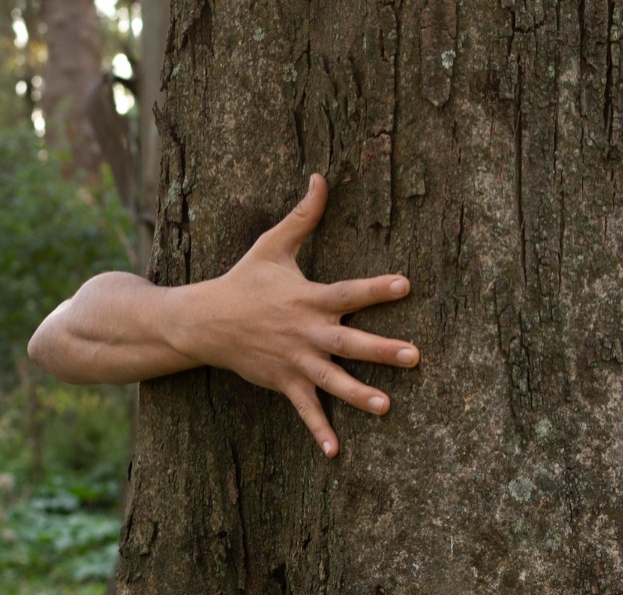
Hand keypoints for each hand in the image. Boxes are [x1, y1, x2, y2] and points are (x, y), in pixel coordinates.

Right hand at [169, 174, 418, 456]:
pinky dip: (318, 429)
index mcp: (308, 298)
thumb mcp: (273, 245)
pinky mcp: (283, 382)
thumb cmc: (244, 280)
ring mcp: (295, 361)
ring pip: (332, 381)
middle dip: (381, 349)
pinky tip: (335, 452)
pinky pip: (304, 409)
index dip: (377, 287)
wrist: (202, 321)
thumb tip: (321, 177)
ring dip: (358, 394)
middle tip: (414, 356)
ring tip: (386, 406)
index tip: (406, 283)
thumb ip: (304, 216)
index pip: (349, 292)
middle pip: (349, 342)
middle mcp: (306, 332)